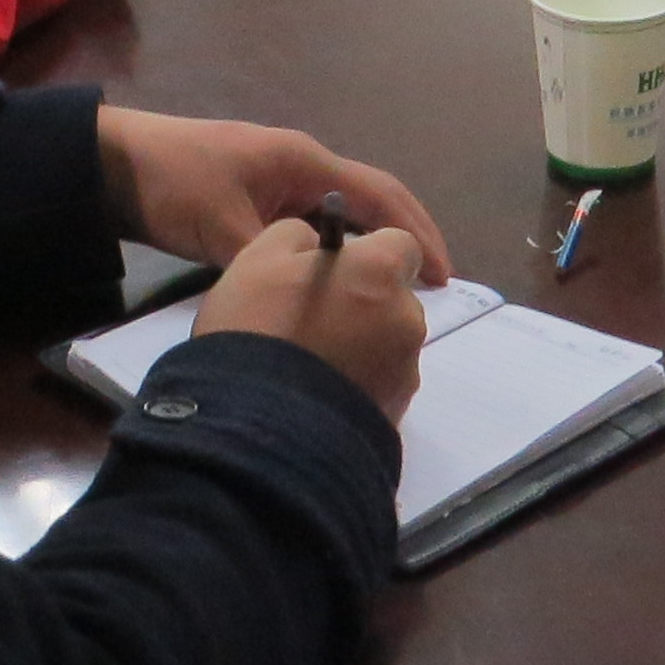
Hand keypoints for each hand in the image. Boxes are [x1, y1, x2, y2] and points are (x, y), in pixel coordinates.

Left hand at [94, 105, 451, 282]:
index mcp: (303, 161)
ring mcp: (280, 179)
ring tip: (397, 292)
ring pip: (344, 213)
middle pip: (372, 200)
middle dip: (406, 238)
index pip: (379, 195)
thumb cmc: (175, 185)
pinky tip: (342, 282)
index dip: (416, 233)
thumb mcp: (224, 229)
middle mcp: (301, 165)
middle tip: (435, 290)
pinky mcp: (260, 197)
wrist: (114, 164)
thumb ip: (274, 263)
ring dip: (374, 245)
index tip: (445, 277)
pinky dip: (339, 249)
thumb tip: (316, 303)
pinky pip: (317, 223)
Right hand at [193, 216, 427, 421]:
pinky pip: (379, 386)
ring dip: (361, 346)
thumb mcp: (258, 259)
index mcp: (380, 273)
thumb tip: (317, 246)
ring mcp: (405, 373)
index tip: (336, 268)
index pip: (400, 243)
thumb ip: (297, 236)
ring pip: (388, 344)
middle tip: (312, 320)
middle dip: (363, 302)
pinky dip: (358, 384)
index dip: (368, 252)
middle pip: (393, 298)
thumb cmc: (259, 329)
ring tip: (311, 366)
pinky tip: (318, 395)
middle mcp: (406, 319)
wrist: (260, 428)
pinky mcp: (395, 416)